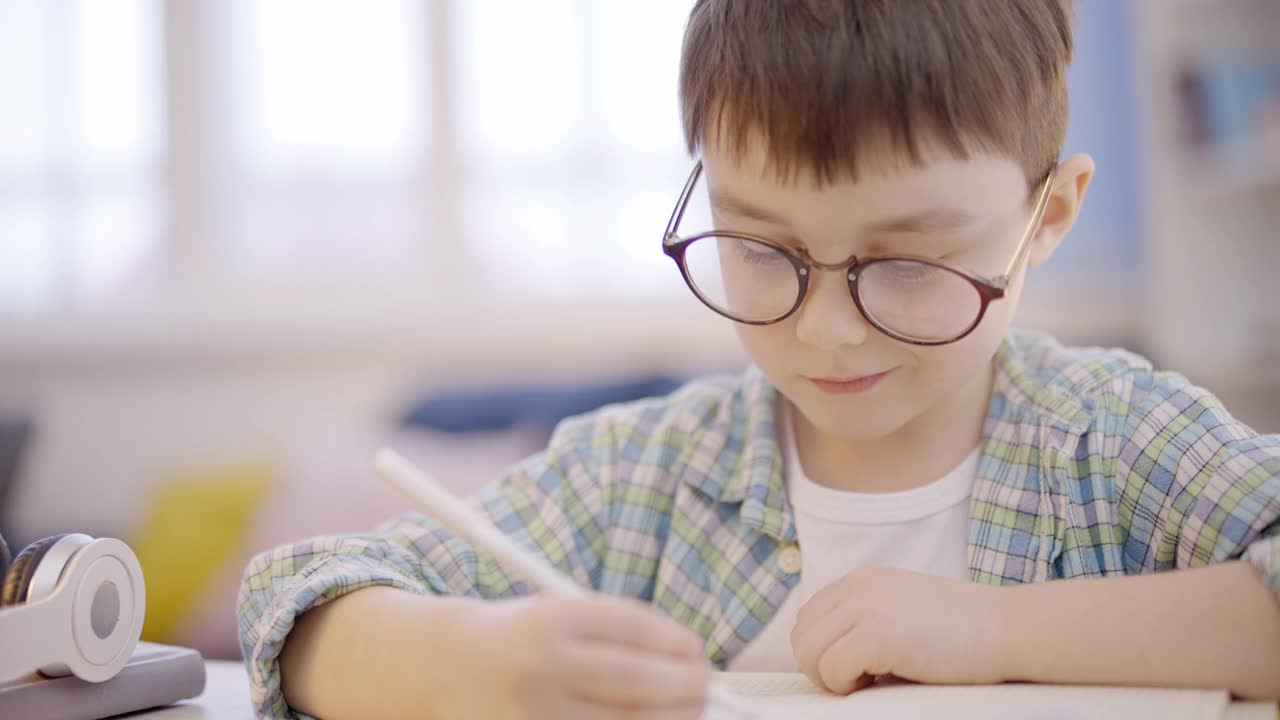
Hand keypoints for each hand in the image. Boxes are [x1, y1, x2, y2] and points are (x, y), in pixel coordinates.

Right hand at [438, 592, 712, 719]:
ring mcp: (532, 714)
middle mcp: (540, 666)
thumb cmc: (513, 641)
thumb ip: (616, 632)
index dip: (674, 641)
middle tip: (705, 685)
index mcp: (550, 619)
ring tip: (687, 711)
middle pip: (635, 680)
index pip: (631, 626)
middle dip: (685, 685)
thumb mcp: (556, 613)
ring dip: (670, 718)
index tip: (694, 649)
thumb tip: (687, 657)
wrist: (438, 668)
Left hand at [789, 565, 1009, 693]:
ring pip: (809, 654)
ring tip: (870, 683)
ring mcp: (866, 607)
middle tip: (859, 683)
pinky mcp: (877, 634)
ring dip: (832, 679)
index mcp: (863, 580)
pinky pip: (832, 671)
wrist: (1011, 628)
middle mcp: (858, 587)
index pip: (809, 618)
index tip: (854, 670)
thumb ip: (866, 622)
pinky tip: (881, 684)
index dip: (823, 652)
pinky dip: (848, 688)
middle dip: (821, 669)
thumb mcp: (904, 612)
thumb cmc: (966, 633)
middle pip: (802, 636)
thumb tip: (827, 659)